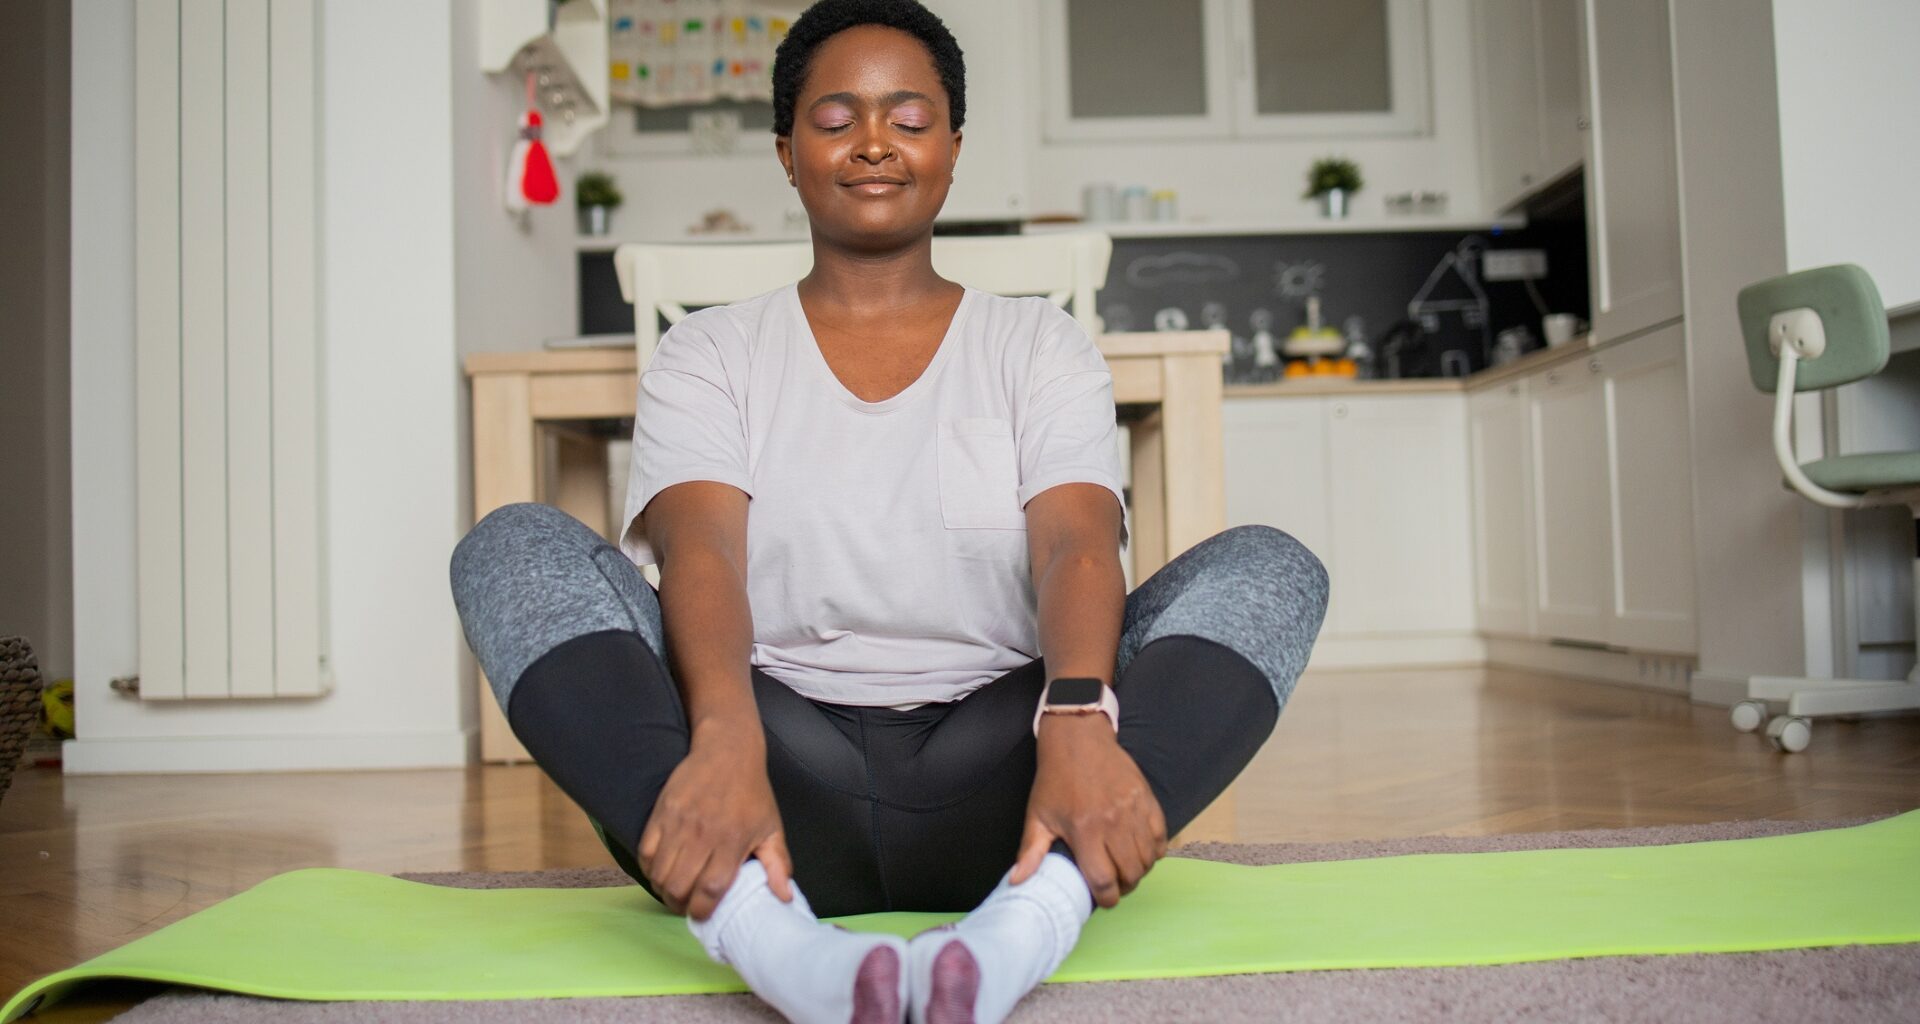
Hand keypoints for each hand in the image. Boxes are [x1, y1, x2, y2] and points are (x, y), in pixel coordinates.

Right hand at [637, 733, 793, 921]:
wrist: (728, 750)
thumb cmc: (752, 792)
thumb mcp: (771, 827)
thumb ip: (777, 864)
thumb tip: (784, 898)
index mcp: (732, 842)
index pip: (710, 890)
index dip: (702, 911)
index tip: (702, 915)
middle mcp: (703, 835)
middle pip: (679, 886)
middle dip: (680, 904)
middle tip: (686, 904)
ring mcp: (678, 823)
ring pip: (659, 873)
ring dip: (663, 889)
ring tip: (673, 890)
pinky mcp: (661, 812)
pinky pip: (645, 852)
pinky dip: (649, 868)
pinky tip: (661, 870)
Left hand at [1010, 712, 1167, 907]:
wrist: (1078, 738)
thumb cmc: (1055, 779)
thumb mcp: (1037, 815)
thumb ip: (1030, 852)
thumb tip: (1018, 882)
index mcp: (1084, 830)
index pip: (1103, 880)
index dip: (1106, 898)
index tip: (1103, 899)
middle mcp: (1113, 823)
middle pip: (1131, 873)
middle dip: (1124, 886)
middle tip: (1115, 884)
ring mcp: (1134, 811)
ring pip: (1148, 858)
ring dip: (1140, 870)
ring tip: (1127, 869)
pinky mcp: (1148, 799)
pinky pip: (1161, 837)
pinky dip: (1155, 850)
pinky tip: (1141, 850)